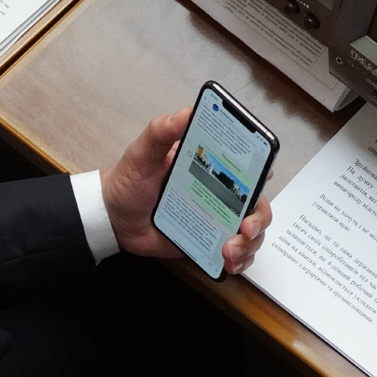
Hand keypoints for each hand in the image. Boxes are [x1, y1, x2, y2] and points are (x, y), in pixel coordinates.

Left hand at [100, 108, 272, 274]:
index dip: (263, 172)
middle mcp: (221, 191)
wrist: (113, 217)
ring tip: (229, 251)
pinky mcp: (210, 242)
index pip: (250, 165)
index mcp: (212, 165)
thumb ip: (162, 130)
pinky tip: (230, 263)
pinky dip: (241, 261)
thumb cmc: (130, 180)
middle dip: (260, 219)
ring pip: (252, 232)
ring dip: (249, 244)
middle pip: (258, 204)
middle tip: (244, 229)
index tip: (262, 180)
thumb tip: (187, 112)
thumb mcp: (143, 152)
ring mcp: (217, 218)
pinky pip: (237, 254)